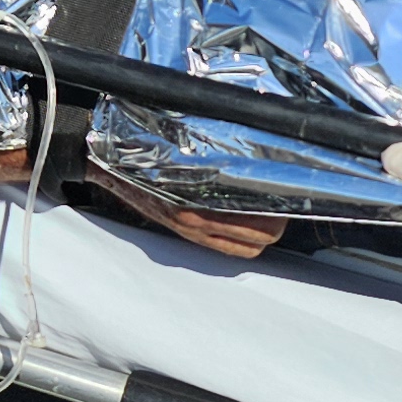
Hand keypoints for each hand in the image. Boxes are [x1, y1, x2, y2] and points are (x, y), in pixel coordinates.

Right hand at [89, 165, 286, 261]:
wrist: (112, 166)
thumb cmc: (149, 153)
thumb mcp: (185, 155)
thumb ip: (218, 163)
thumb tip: (254, 160)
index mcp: (199, 201)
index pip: (256, 223)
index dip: (279, 214)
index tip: (289, 195)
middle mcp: (196, 221)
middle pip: (258, 239)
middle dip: (277, 226)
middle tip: (285, 207)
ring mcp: (191, 232)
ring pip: (246, 248)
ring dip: (263, 236)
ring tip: (271, 217)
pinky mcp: (185, 235)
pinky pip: (225, 248)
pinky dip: (243, 241)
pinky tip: (247, 226)